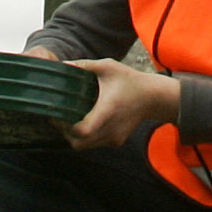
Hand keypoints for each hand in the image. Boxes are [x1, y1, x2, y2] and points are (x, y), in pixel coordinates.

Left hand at [63, 57, 180, 150]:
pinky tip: (84, 121)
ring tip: (69, 119)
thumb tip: (63, 66)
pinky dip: (86, 137)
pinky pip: (94, 144)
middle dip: (65, 133)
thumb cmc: (130, 80)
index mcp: (107, 110)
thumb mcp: (108, 67)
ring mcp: (114, 138)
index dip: (65, 126)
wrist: (153, 98)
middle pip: (78, 143)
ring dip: (73, 136)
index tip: (58, 114)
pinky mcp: (116, 142)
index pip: (82, 130)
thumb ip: (85, 65)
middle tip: (59, 117)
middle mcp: (110, 128)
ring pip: (84, 146)